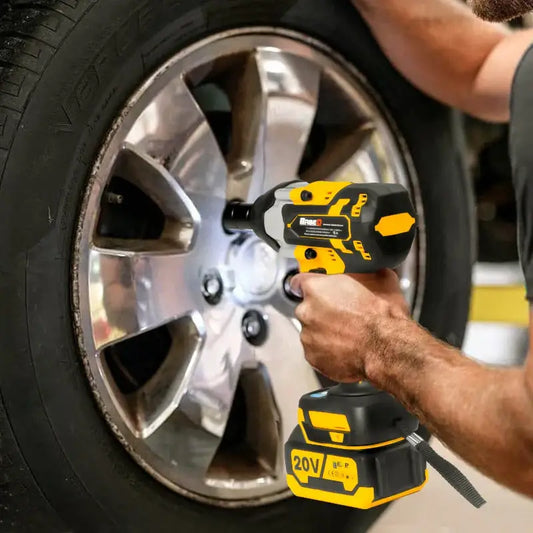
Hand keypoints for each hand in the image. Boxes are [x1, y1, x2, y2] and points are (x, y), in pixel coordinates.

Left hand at [290, 269, 408, 381]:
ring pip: (312, 331)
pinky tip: (345, 348)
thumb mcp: (380, 280)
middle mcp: (307, 311)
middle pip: (307, 309)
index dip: (310, 286)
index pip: (299, 281)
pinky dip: (327, 351)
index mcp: (316, 288)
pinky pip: (316, 351)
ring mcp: (308, 335)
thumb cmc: (380, 316)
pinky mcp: (312, 356)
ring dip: (324, 332)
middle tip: (342, 316)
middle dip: (321, 312)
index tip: (315, 290)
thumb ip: (365, 274)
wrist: (385, 347)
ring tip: (347, 334)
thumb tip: (374, 270)